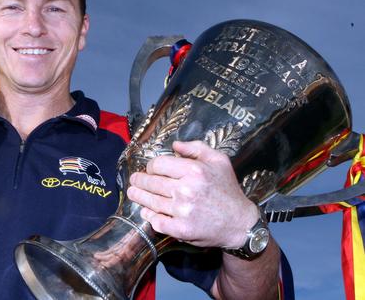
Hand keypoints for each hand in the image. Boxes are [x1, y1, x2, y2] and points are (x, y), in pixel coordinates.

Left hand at [126, 140, 258, 248]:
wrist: (240, 224)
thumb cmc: (228, 189)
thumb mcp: (219, 161)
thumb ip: (196, 148)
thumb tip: (174, 144)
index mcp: (194, 170)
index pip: (158, 164)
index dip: (150, 166)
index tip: (150, 169)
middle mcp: (187, 189)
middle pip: (151, 182)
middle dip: (139, 180)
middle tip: (134, 180)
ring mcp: (183, 211)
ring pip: (150, 201)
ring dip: (138, 196)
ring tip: (133, 193)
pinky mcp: (181, 230)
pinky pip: (157, 221)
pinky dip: (149, 216)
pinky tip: (146, 211)